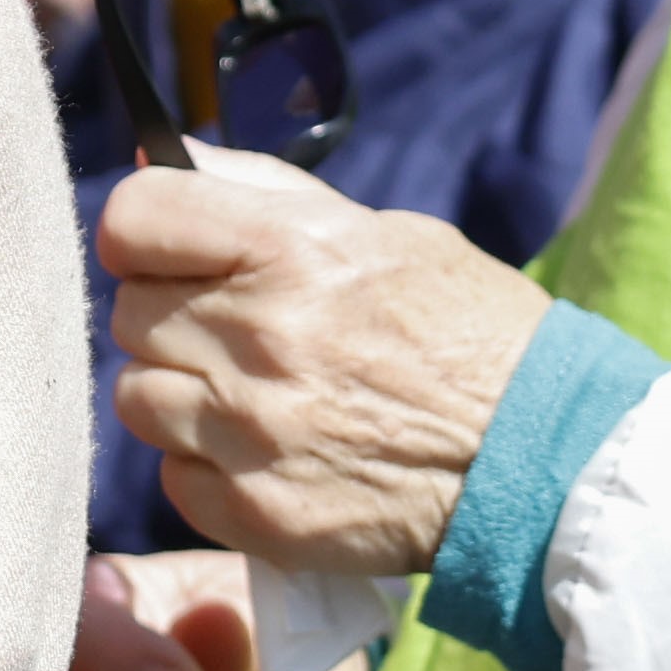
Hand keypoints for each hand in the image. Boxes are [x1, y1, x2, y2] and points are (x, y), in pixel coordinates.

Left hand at [103, 145, 545, 584]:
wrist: (542, 457)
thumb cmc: (467, 331)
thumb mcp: (382, 231)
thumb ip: (259, 191)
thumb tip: (158, 159)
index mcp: (291, 249)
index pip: (133, 217)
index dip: (143, 231)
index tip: (167, 250)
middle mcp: (260, 337)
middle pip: (127, 311)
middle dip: (172, 314)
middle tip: (235, 329)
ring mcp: (252, 431)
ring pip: (136, 397)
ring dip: (182, 393)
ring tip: (252, 394)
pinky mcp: (256, 511)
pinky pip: (173, 476)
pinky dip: (205, 467)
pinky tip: (268, 452)